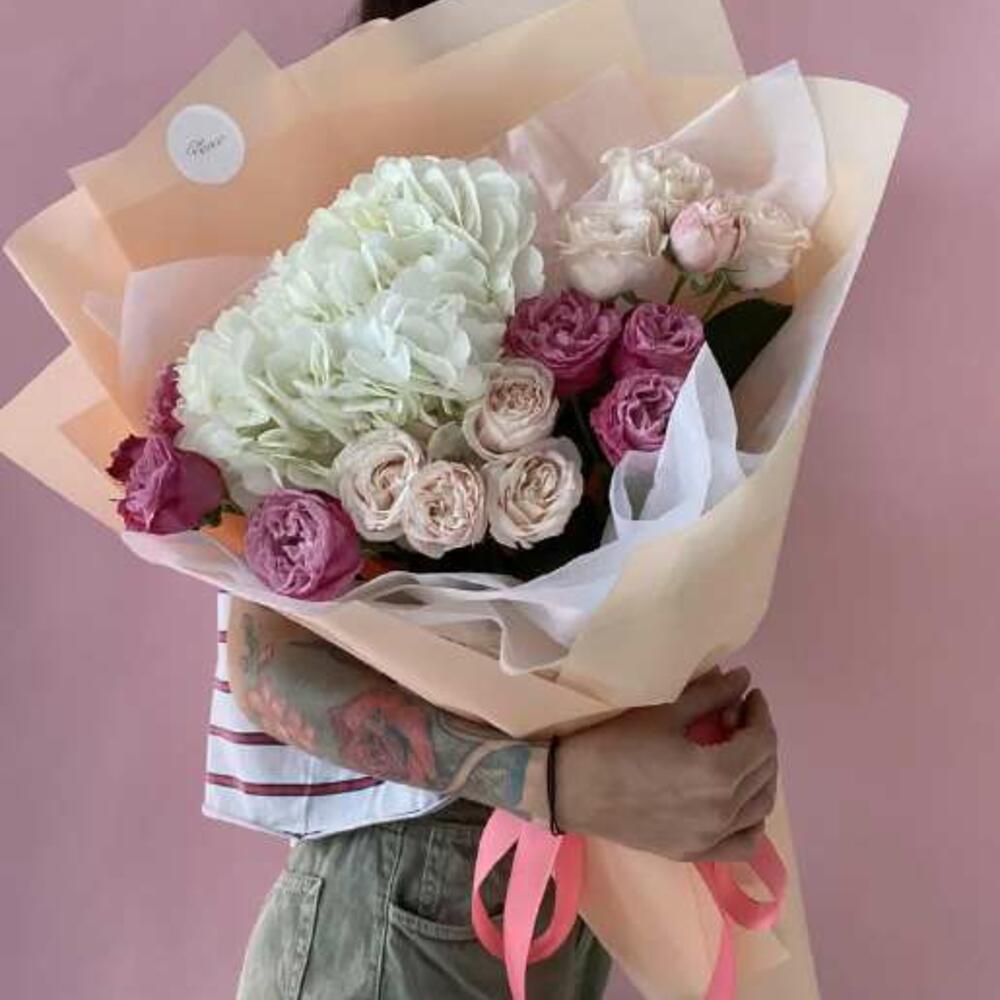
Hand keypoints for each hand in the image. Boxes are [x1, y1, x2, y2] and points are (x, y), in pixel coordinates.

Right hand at [557, 667, 777, 860]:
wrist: (570, 787)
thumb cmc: (613, 743)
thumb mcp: (664, 711)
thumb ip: (710, 694)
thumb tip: (742, 679)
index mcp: (717, 773)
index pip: (762, 741)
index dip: (760, 713)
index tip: (750, 695)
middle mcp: (722, 812)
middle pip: (764, 772)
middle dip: (760, 738)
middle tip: (737, 715)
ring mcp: (709, 838)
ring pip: (760, 807)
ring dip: (760, 774)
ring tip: (739, 751)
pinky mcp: (693, 851)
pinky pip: (743, 843)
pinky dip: (752, 821)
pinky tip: (740, 800)